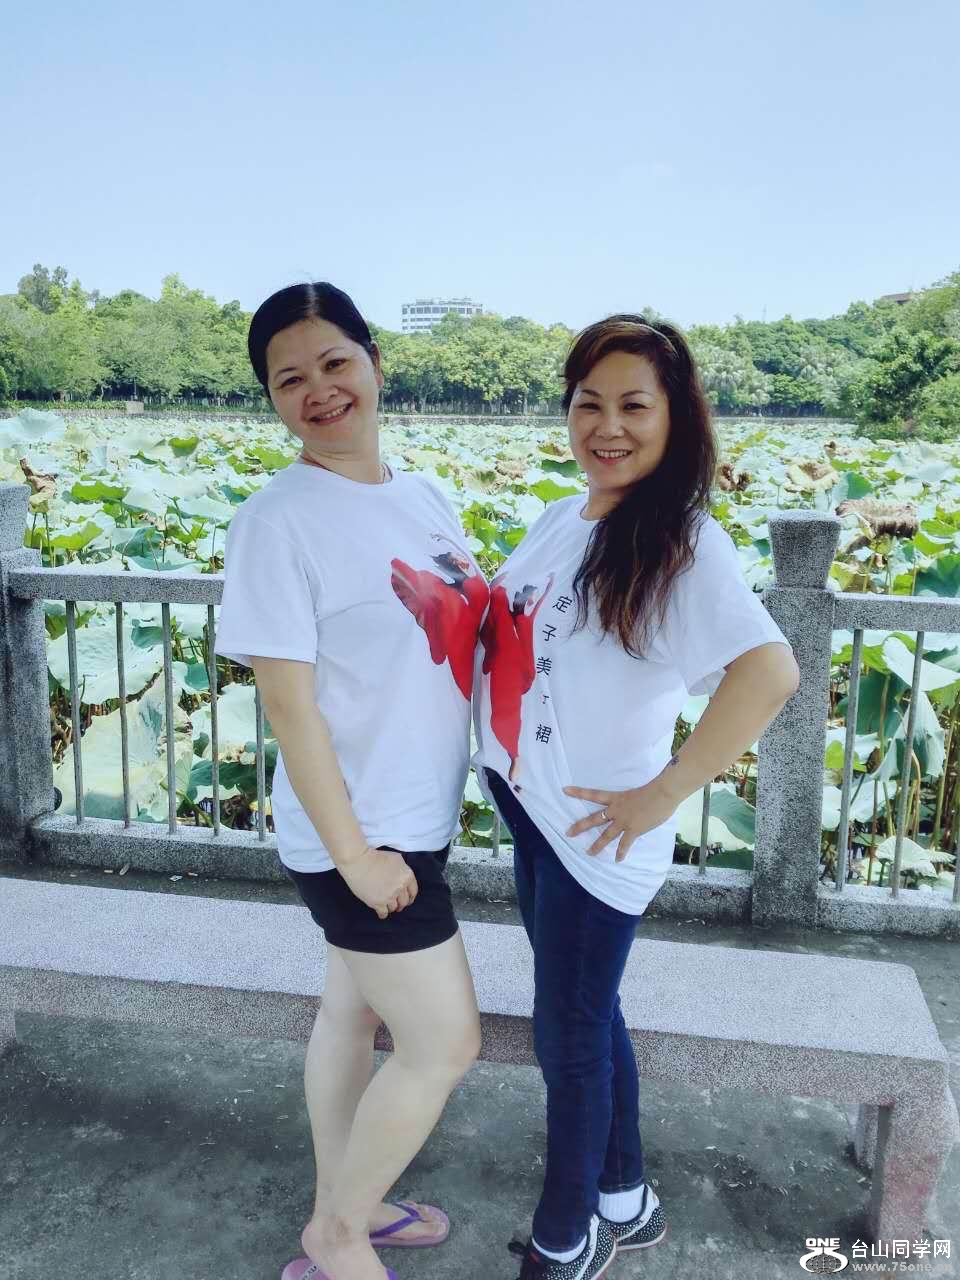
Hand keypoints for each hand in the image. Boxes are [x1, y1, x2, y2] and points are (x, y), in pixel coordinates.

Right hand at [338, 846, 418, 918]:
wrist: (359, 861)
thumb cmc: (375, 857)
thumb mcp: (396, 858)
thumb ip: (403, 869)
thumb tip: (403, 877)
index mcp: (406, 876)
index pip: (413, 891)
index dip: (410, 897)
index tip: (407, 899)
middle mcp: (400, 887)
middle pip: (404, 902)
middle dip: (400, 903)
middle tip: (397, 904)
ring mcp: (389, 896)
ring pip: (394, 908)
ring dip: (391, 907)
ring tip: (387, 905)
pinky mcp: (377, 903)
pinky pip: (383, 913)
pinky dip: (383, 914)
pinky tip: (381, 912)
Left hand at [563, 777, 680, 861]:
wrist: (663, 793)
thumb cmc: (653, 789)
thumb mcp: (636, 793)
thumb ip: (630, 802)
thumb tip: (633, 809)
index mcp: (616, 798)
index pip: (593, 794)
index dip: (578, 792)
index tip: (564, 790)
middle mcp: (616, 810)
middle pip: (594, 819)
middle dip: (580, 826)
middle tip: (568, 833)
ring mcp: (624, 821)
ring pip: (606, 835)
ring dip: (597, 845)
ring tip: (589, 853)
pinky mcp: (634, 830)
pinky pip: (625, 844)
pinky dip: (621, 852)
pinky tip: (618, 860)